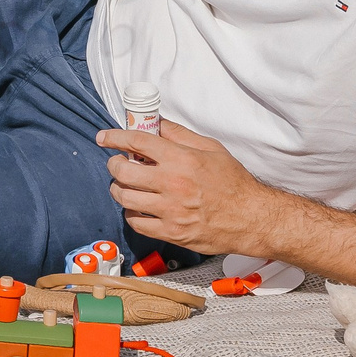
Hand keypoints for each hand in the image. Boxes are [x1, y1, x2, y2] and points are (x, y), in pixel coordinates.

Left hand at [97, 122, 272, 256]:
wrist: (251, 218)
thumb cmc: (233, 182)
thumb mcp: (211, 148)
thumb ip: (180, 134)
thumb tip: (156, 123)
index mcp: (181, 159)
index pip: (136, 141)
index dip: (114, 137)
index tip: (104, 137)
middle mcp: (172, 184)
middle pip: (123, 171)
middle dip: (113, 164)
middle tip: (117, 163)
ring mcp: (170, 211)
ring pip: (125, 198)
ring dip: (118, 189)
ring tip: (123, 185)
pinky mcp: (172, 233)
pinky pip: (137, 223)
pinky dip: (131, 213)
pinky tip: (137, 207)